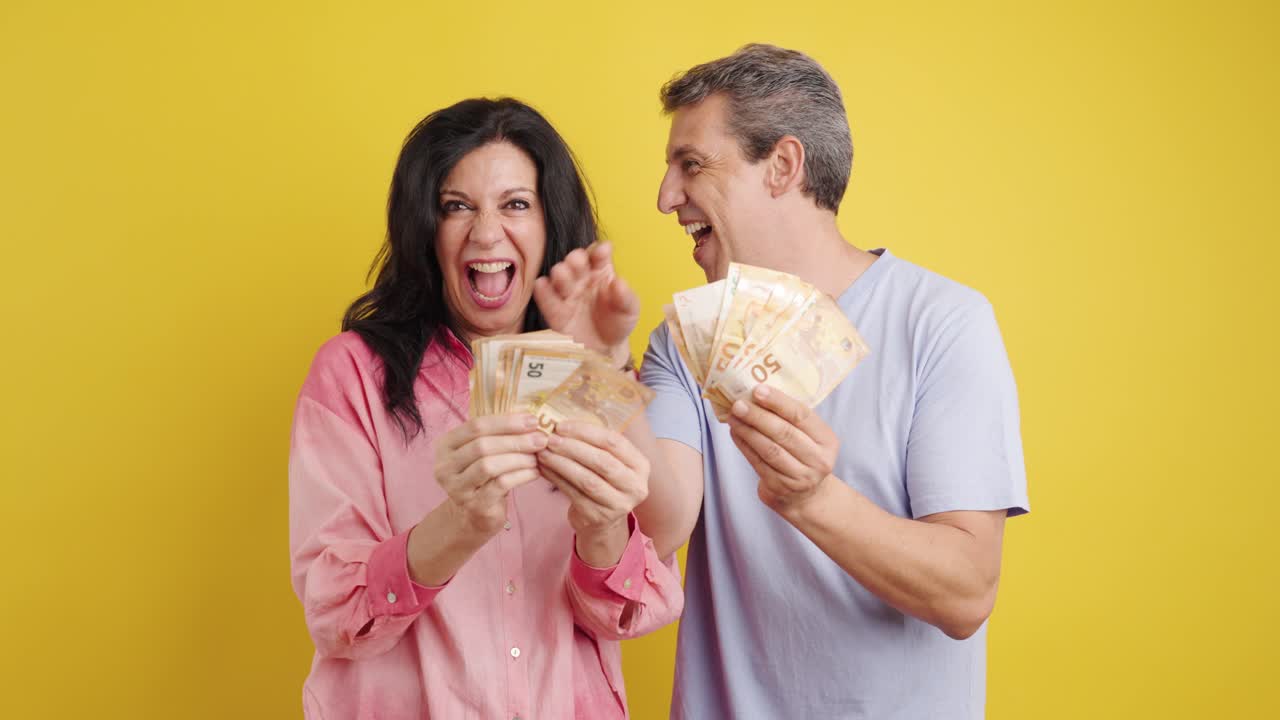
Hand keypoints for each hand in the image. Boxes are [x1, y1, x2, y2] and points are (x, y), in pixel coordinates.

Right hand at [433, 413, 547, 535]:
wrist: (476, 513)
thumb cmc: (485, 476)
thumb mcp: (485, 451)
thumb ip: (499, 433)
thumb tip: (531, 419)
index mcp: (446, 445)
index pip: (476, 426)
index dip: (506, 422)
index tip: (532, 421)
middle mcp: (444, 466)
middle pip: (482, 445)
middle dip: (516, 440)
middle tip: (541, 439)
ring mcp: (456, 488)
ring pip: (489, 465)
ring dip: (518, 458)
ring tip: (537, 456)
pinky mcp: (473, 505)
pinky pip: (500, 485)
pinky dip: (521, 475)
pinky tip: (534, 472)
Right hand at [533, 242, 639, 366]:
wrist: (606, 349)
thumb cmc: (618, 323)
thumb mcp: (629, 310)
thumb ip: (626, 297)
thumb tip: (619, 282)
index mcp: (601, 272)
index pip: (598, 257)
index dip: (600, 252)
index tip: (604, 250)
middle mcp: (581, 279)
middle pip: (575, 262)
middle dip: (575, 259)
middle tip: (578, 261)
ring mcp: (567, 295)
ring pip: (559, 278)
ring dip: (560, 273)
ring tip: (562, 274)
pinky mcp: (556, 312)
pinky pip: (547, 300)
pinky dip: (543, 292)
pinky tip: (542, 285)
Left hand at [536, 421, 649, 563]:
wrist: (603, 521)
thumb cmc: (604, 481)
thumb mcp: (610, 461)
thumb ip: (596, 443)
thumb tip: (562, 421)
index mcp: (640, 465)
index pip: (614, 442)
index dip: (587, 431)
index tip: (562, 425)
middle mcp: (635, 486)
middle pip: (602, 461)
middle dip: (573, 447)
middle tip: (550, 438)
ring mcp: (619, 504)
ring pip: (587, 479)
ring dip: (562, 463)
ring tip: (543, 452)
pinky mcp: (599, 517)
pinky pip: (574, 494)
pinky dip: (556, 479)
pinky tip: (544, 469)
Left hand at [726, 385, 839, 516]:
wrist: (805, 495)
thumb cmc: (802, 454)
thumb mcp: (808, 436)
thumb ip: (790, 417)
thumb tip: (757, 392)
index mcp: (827, 440)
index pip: (802, 416)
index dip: (779, 402)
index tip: (758, 390)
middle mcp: (818, 460)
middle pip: (784, 433)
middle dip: (758, 416)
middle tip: (738, 404)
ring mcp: (800, 477)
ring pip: (769, 449)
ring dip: (747, 431)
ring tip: (733, 417)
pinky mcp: (780, 487)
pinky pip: (758, 462)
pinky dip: (744, 445)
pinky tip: (735, 433)